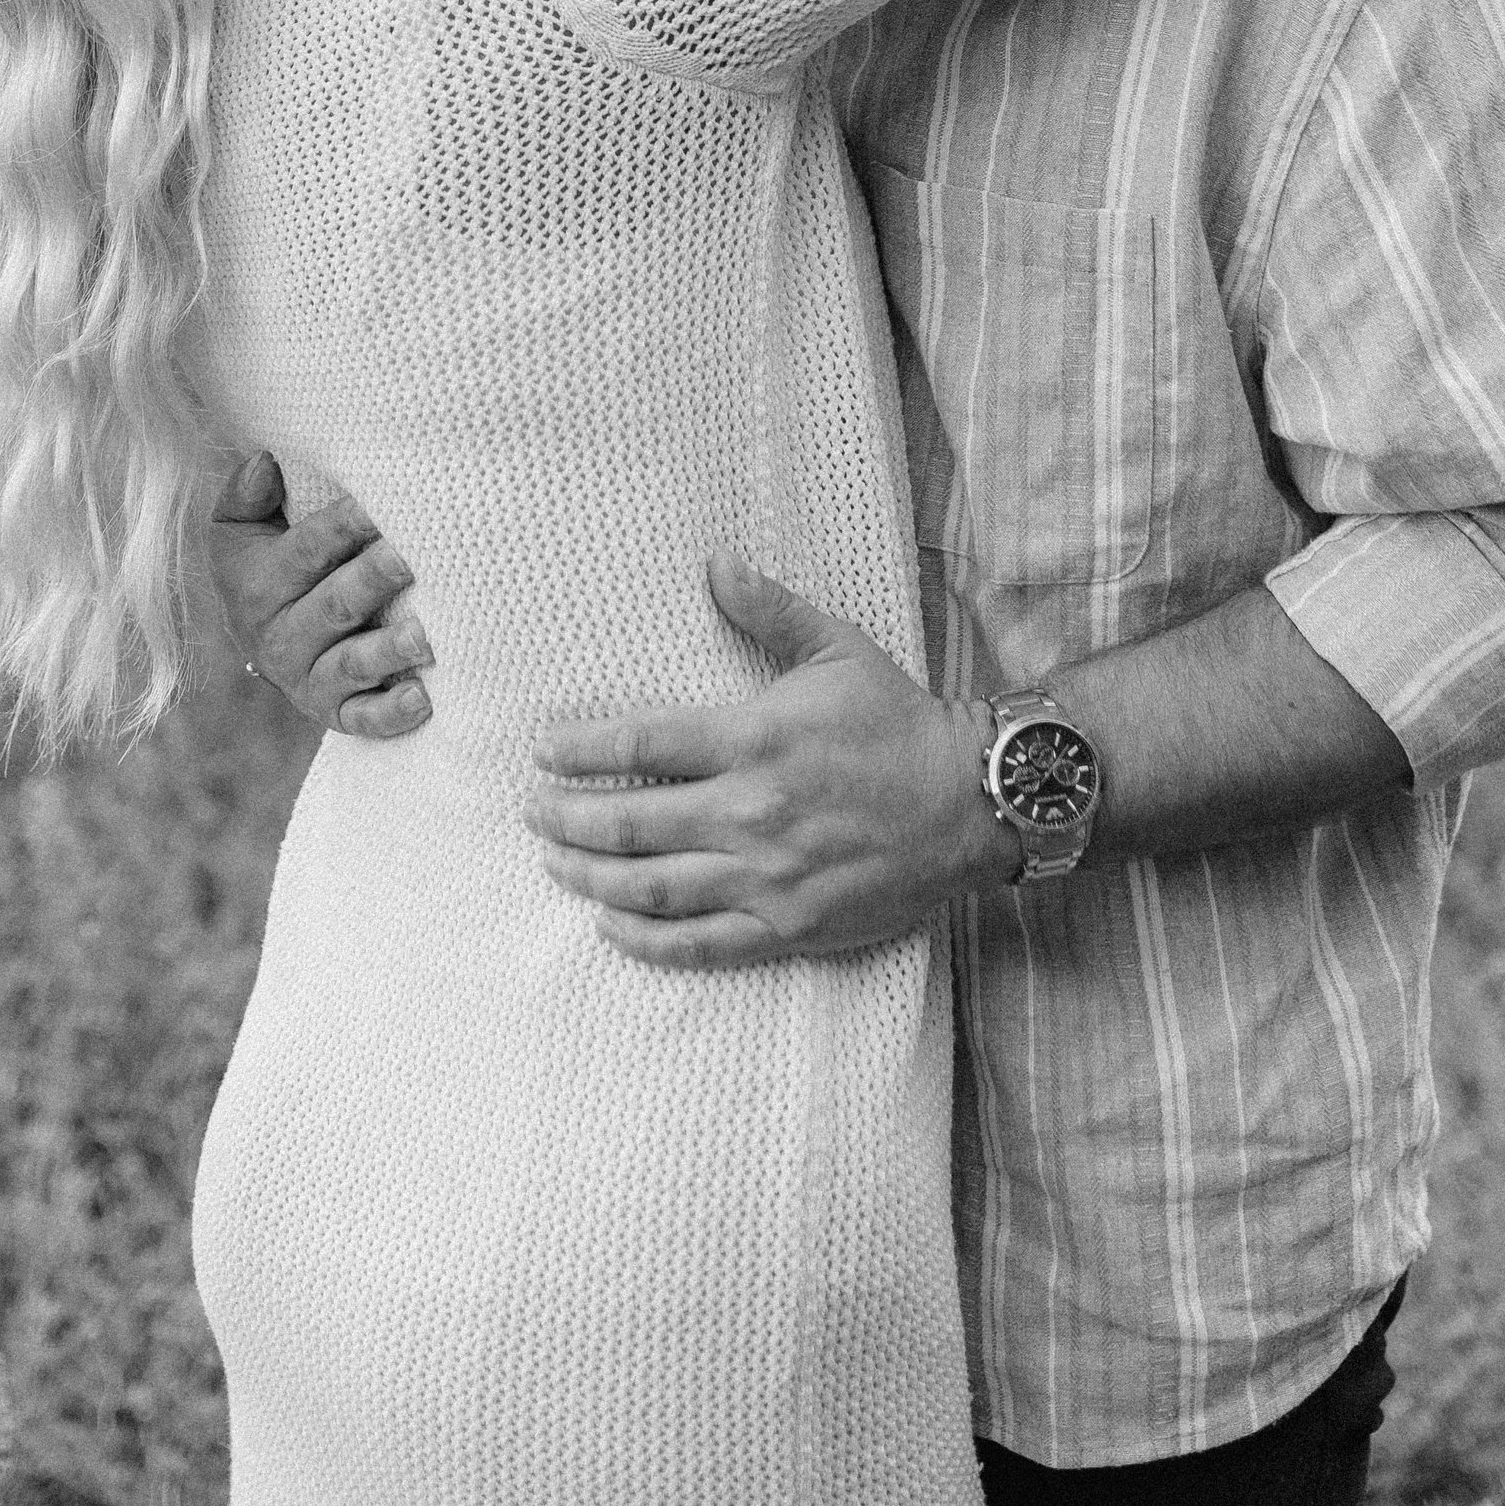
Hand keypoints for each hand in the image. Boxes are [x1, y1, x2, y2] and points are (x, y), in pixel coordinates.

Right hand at [210, 453, 432, 738]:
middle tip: (410, 559)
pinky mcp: (334, 714)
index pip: (305, 551)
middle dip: (373, 580)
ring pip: (350, 664)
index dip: (343, 526)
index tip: (380, 505)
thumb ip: (245, 497)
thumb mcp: (239, 533)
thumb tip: (263, 463)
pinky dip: (391, 713)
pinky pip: (362, 718)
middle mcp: (281, 637)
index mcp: (259, 587)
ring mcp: (308, 679)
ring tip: (424, 636)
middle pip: (334, 606)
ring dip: (387, 651)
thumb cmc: (265, 569)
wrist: (260, 644)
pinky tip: (422, 699)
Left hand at [523, 556, 1010, 966]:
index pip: (642, 745)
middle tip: (531, 812)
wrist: (972, 803)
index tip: (543, 752)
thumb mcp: (838, 648)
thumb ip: (769, 609)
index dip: (582, 750)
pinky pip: (702, 943)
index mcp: (755, 739)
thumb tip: (715, 563)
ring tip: (556, 863)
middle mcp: (752, 812)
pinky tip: (613, 926)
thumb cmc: (900, 722)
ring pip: (654, 887)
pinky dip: (648, 939)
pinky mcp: (790, 924)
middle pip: (631, 823)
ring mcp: (769, 875)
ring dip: (592, 877)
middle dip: (567, 819)